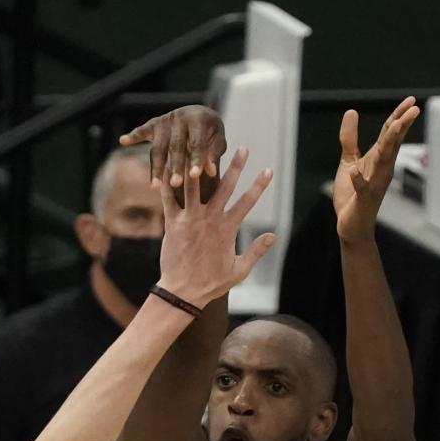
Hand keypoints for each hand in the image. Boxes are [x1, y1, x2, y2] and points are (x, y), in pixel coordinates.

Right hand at [120, 105, 226, 193]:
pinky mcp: (154, 123)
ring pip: (158, 146)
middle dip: (175, 166)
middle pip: (176, 145)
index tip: (195, 176)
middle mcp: (180, 116)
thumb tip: (210, 171)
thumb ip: (213, 155)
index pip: (197, 142)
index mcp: (199, 119)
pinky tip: (123, 140)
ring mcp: (166, 119)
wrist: (199, 114)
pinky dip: (133, 135)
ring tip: (154, 187)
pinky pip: (142, 130)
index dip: (197, 158)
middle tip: (175, 184)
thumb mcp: (218, 140)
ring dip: (155, 167)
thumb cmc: (210, 133)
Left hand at [155, 147, 273, 307]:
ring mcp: (190, 220)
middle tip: (242, 148)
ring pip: (194, 187)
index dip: (259, 185)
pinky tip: (166, 168)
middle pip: (225, 187)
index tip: (268, 170)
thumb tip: (273, 236)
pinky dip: (167, 184)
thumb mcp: (240, 270)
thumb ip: (256, 251)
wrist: (182, 293)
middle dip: (235, 166)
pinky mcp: (172, 223)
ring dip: (198, 167)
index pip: (247, 202)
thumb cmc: (211, 283)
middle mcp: (209, 220)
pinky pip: (168, 200)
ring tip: (199, 148)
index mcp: (227, 229)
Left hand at [333, 98, 419, 244]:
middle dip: (402, 126)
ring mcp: (374, 184)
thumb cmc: (352, 196)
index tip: (411, 101)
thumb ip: (350, 138)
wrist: (351, 226)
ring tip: (396, 127)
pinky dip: (359, 181)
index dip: (399, 116)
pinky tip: (354, 173)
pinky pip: (363, 188)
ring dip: (390, 144)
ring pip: (384, 161)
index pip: (390, 133)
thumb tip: (351, 112)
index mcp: (378, 159)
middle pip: (393, 143)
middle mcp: (381, 169)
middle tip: (414, 109)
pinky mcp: (363, 199)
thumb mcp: (349, 161)